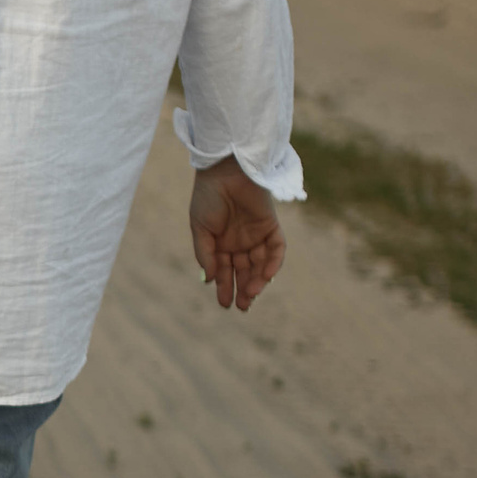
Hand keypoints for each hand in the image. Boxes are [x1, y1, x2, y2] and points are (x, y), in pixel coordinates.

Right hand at [187, 156, 283, 310]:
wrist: (224, 171)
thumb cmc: (207, 197)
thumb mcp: (200, 229)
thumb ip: (205, 254)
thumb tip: (210, 279)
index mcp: (220, 243)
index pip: (225, 271)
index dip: (225, 288)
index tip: (224, 304)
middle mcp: (239, 241)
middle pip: (245, 271)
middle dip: (243, 289)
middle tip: (242, 306)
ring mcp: (256, 234)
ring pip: (260, 264)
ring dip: (257, 281)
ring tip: (251, 296)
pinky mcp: (271, 226)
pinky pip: (276, 249)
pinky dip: (273, 263)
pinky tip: (265, 277)